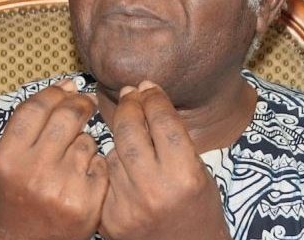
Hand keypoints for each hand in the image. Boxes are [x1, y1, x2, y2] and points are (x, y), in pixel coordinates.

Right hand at [0, 80, 107, 239]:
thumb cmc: (18, 196)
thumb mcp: (9, 162)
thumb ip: (30, 125)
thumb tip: (67, 85)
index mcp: (7, 158)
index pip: (35, 108)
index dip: (55, 92)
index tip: (67, 86)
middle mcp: (33, 171)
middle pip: (67, 115)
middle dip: (80, 103)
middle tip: (85, 103)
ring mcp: (62, 187)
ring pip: (87, 140)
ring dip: (85, 141)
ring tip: (74, 156)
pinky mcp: (87, 202)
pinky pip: (100, 163)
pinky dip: (96, 165)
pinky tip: (84, 177)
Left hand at [99, 81, 230, 239]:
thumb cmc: (198, 209)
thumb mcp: (199, 172)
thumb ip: (175, 140)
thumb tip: (148, 100)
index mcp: (184, 175)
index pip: (163, 121)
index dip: (154, 98)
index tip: (148, 86)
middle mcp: (154, 189)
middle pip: (130, 130)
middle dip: (129, 105)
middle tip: (130, 93)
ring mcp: (127, 205)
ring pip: (112, 151)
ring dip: (120, 137)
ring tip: (131, 133)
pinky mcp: (108, 217)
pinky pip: (104, 175)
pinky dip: (111, 165)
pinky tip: (122, 163)